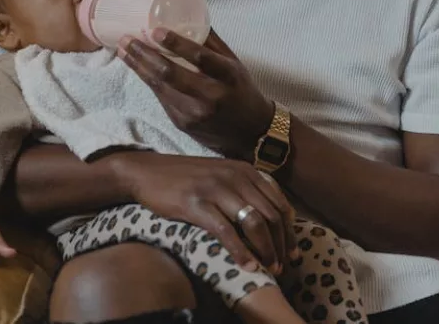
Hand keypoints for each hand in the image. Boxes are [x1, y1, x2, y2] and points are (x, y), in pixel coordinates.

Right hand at [105, 151, 298, 273]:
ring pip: (254, 223)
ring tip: (267, 269)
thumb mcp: (221, 174)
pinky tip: (246, 266)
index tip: (292, 253)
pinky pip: (226, 231)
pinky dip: (240, 251)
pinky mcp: (196, 204)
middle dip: (280, 245)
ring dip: (265, 250)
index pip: (279, 203)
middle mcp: (235, 176)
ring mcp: (216, 189)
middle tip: (281, 267)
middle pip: (271, 215)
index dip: (289, 232)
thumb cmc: (185, 178)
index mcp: (245, 170)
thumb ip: (245, 189)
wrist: (147, 172)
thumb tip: (269, 217)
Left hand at [118, 29, 273, 160]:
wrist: (249, 133)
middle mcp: (210, 96)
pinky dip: (149, 81)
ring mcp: (194, 113)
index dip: (176, 44)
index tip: (155, 31)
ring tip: (124, 51)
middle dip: (144, 56)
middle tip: (127, 40)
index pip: (200, 58)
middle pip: (170, 74)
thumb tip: (190, 16)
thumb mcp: (234, 64)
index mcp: (227, 76)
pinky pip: (161, 98)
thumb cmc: (241, 91)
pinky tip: (138, 67)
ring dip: (138, 68)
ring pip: (159, 87)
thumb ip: (212, 43)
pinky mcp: (182, 124)